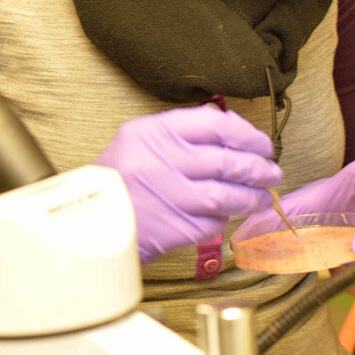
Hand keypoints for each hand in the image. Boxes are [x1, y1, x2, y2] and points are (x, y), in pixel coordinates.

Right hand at [95, 105, 281, 262]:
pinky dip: (225, 220)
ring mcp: (169, 197)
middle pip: (229, 162)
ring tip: (262, 197)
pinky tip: (228, 216)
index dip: (248, 135)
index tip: (262, 145)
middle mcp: (163, 162)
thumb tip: (233, 131)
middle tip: (272, 172)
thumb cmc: (118, 180)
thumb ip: (183, 133)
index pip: (217, 125)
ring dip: (252, 197)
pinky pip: (213, 222)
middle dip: (259, 168)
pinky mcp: (173, 228)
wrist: (83, 223)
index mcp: (156, 133)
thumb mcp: (140, 141)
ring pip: (228, 195)